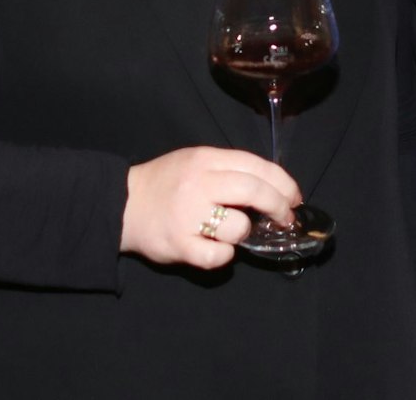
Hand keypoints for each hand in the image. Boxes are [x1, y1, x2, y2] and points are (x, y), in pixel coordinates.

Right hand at [120, 146, 301, 268]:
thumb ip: (229, 170)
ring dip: (244, 232)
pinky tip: (215, 249)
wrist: (120, 205)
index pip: (256, 166)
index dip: (284, 183)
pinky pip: (217, 255)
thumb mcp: (195, 162)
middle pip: (255, 191)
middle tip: (286, 219)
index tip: (294, 197)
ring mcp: (188, 215)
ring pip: (239, 227)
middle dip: (279, 207)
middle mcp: (198, 183)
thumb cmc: (166, 184)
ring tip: (233, 232)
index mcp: (205, 159)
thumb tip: (274, 188)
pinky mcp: (178, 244)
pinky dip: (223, 255)